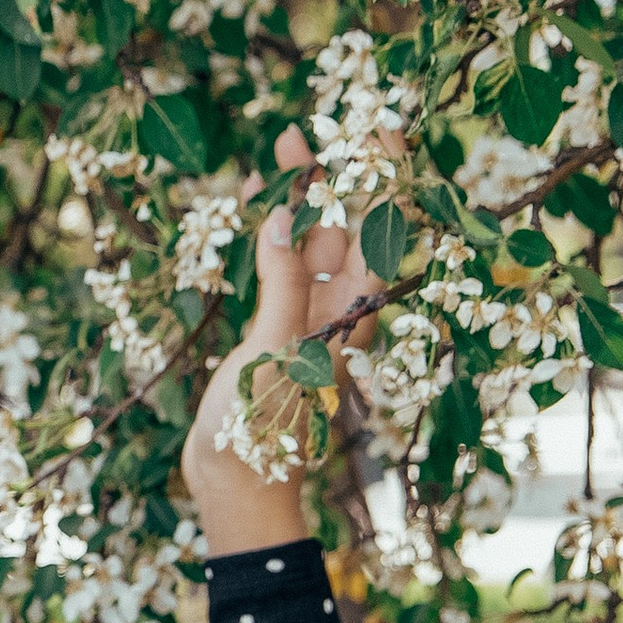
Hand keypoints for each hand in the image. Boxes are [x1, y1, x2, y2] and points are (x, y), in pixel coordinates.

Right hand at [183, 131, 375, 555]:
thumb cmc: (264, 433)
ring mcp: (307, 323)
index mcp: (350, 315)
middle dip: (330, 180)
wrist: (239, 492)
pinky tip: (256, 214)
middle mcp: (337, 313)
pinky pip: (282, 274)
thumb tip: (280, 218)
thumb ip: (281, 286)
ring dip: (298, 204)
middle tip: (299, 135)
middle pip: (345, 231)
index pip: (380, 233)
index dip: (383, 181)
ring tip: (278, 158)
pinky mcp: (276, 335)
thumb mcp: (274, 354)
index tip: (375, 130)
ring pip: (311, 249)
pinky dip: (271, 240)